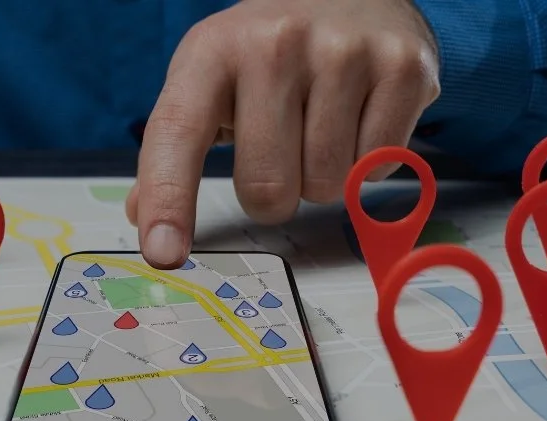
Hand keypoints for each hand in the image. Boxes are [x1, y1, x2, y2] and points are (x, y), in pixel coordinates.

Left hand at [125, 0, 440, 268]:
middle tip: (283, 150)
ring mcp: (343, 52)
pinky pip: (378, 169)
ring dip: (324, 179)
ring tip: (324, 125)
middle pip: (266, 189)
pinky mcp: (403, 67)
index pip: (178, 134)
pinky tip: (361, 119)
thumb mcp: (209, 80)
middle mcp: (275, 42)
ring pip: (326, 185)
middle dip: (275, 194)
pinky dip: (368, 164)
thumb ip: (173, 149)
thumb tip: (143, 216)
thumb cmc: (271, 50)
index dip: (169, 199)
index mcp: (211, 50)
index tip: (163, 252)